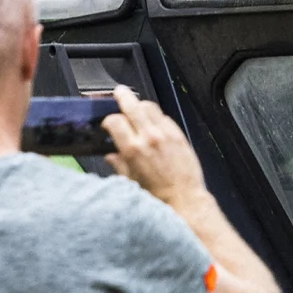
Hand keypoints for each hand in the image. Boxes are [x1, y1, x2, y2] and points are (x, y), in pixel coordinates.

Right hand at [100, 86, 208, 211]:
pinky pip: (165, 118)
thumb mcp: (131, 181)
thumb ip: (119, 164)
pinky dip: (157, 117)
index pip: (115, 121)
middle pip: (132, 106)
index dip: (108, 120)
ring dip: (141, 105)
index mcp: (133, 149)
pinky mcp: (179, 136)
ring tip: (137, 106)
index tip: (108, 124)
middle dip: (123, 97)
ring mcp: (166, 135)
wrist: (184, 199)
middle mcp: (149, 138)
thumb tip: (111, 156)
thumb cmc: (157, 195)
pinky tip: (154, 122)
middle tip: (119, 92)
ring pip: (150, 107)